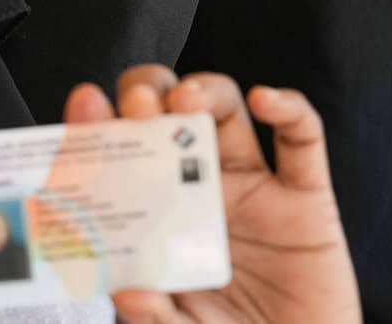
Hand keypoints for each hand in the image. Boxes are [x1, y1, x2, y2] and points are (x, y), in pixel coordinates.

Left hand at [62, 65, 360, 323]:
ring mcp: (253, 186)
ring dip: (206, 89)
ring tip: (187, 100)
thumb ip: (152, 316)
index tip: (85, 104)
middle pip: (166, 109)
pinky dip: (290, 109)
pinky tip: (265, 100)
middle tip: (138, 106)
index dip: (100, 120)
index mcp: (154, 207)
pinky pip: (305, 139)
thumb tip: (128, 292)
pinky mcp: (306, 201)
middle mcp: (196, 184)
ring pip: (227, 109)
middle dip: (148, 93)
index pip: (118, 147)